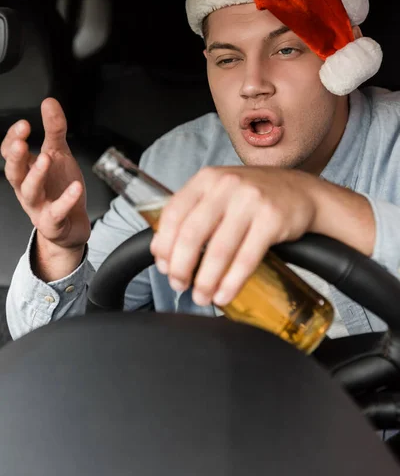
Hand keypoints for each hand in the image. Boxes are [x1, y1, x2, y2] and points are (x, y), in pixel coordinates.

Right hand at [1, 98, 89, 254]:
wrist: (72, 224)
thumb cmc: (60, 188)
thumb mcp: (59, 154)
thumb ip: (54, 130)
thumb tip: (49, 102)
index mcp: (26, 170)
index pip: (11, 153)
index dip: (13, 139)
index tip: (23, 125)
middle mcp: (27, 188)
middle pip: (14, 172)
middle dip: (15, 157)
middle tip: (22, 142)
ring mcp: (38, 206)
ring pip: (30, 192)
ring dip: (36, 175)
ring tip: (46, 159)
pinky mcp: (52, 222)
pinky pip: (57, 212)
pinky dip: (65, 200)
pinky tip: (75, 188)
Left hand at [150, 166, 318, 306]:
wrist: (303, 191)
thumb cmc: (255, 196)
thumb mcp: (220, 192)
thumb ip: (193, 213)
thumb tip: (162, 250)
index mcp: (207, 179)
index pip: (173, 213)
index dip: (164, 245)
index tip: (163, 266)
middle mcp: (226, 186)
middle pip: (192, 234)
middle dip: (181, 267)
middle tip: (179, 285)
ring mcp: (250, 201)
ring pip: (219, 250)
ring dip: (206, 280)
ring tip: (202, 297)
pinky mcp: (272, 219)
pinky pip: (246, 258)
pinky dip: (232, 282)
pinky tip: (224, 294)